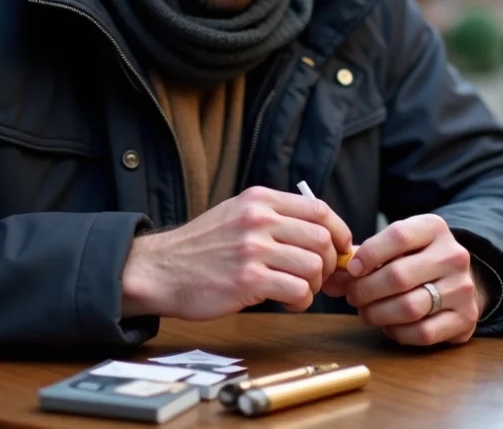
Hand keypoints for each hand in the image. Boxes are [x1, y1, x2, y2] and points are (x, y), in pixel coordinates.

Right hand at [121, 186, 352, 319]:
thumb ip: (275, 217)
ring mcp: (253, 248)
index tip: (342, 248)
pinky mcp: (248, 280)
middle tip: (319, 277)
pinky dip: (301, 300)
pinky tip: (288, 302)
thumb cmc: (202, 247)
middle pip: (322, 238)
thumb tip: (324, 235)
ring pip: (314, 265)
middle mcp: (258, 218)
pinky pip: (298, 290)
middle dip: (330, 262)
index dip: (340, 231)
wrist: (160, 270)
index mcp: (259, 199)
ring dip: (314, 285)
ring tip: (298, 290)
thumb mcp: (237, 214)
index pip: (319, 209)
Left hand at [326, 214, 485, 345]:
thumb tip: (331, 279)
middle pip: (398, 276)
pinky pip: (423, 332)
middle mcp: (454, 256)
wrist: (461, 281)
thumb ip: (363, 258)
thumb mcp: (396, 248)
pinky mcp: (466, 319)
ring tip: (365, 312)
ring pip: (409, 307)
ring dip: (377, 314)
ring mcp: (463, 289)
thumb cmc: (416, 261)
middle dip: (365, 290)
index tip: (351, 269)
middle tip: (352, 296)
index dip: (368, 254)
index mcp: (435, 228)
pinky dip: (397, 332)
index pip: (398, 236)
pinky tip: (388, 325)